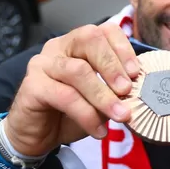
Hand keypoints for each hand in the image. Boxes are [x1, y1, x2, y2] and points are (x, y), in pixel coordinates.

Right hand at [3, 23, 139, 156]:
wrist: (36, 137)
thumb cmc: (70, 113)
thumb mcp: (99, 100)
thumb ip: (114, 91)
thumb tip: (137, 92)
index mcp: (77, 44)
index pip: (104, 30)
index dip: (123, 48)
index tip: (136, 73)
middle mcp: (58, 47)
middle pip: (90, 39)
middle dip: (113, 66)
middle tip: (127, 91)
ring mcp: (42, 64)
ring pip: (78, 70)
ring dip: (103, 95)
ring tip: (120, 116)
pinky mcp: (32, 85)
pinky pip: (65, 96)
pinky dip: (86, 114)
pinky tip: (98, 131)